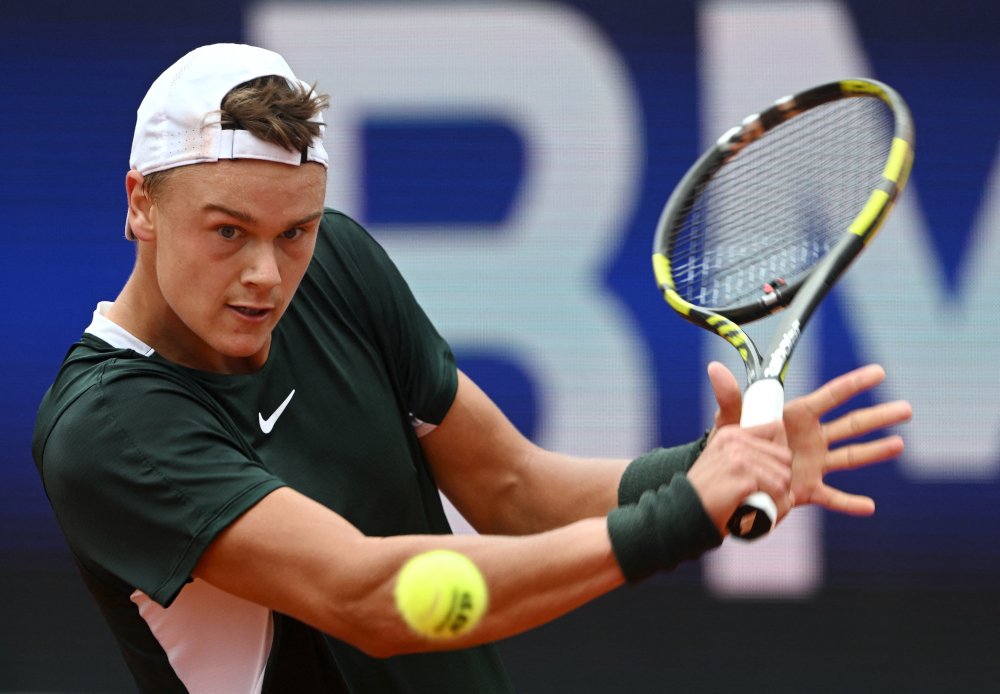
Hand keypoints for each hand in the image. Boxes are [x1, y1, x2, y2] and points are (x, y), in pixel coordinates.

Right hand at [687, 421, 792, 534]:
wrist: (683, 514)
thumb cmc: (707, 497)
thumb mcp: (723, 469)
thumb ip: (751, 465)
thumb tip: (790, 489)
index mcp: (731, 435)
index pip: (775, 431)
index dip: (778, 460)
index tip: (767, 479)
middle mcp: (735, 441)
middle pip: (784, 458)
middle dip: (782, 483)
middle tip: (765, 501)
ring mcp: (738, 457)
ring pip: (784, 478)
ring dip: (778, 500)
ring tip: (760, 511)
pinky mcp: (742, 475)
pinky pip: (777, 493)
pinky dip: (773, 510)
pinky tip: (757, 516)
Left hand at [707, 361, 911, 514]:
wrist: (728, 474)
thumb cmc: (732, 441)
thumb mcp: (730, 419)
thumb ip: (728, 396)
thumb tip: (714, 368)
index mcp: (796, 416)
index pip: (830, 396)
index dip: (854, 383)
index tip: (879, 372)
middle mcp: (811, 437)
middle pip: (852, 424)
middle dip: (879, 416)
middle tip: (907, 408)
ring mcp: (812, 462)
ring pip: (851, 456)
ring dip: (876, 451)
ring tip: (900, 444)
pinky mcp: (806, 488)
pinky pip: (833, 496)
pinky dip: (850, 503)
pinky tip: (869, 506)